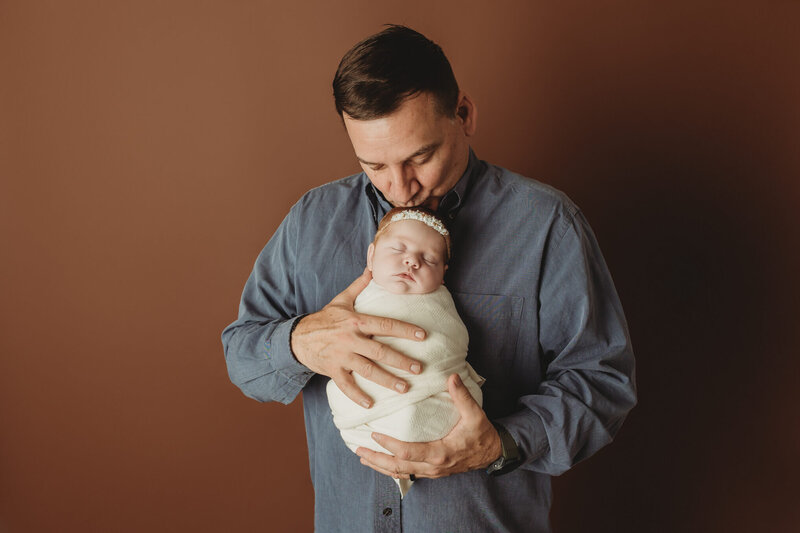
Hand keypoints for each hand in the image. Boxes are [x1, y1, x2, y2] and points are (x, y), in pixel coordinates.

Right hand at [290, 268, 425, 407]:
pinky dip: (358, 396)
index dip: (405, 330)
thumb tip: (372, 267)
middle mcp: (350, 339)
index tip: (423, 336)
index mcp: (356, 321)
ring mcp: (342, 356)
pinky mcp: (332, 370)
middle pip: (380, 351)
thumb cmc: (323, 318)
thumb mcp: (341, 300)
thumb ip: (359, 286)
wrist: (297, 336)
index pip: (385, 325)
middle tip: (419, 368)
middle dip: (401, 361)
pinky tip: (371, 404)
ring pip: (368, 370)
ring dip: (387, 380)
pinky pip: (346, 386)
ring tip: (404, 388)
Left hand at [355, 373, 501, 479]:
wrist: (492, 453)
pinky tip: (381, 464)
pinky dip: (392, 470)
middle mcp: (432, 466)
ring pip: (401, 473)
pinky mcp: (432, 472)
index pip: (408, 452)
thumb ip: (462, 396)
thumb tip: (451, 376)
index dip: (389, 446)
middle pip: (398, 467)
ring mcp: (431, 472)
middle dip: (377, 459)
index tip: (374, 435)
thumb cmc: (482, 434)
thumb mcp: (475, 414)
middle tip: (359, 450)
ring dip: (380, 466)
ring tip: (363, 458)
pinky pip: (407, 474)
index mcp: (440, 453)